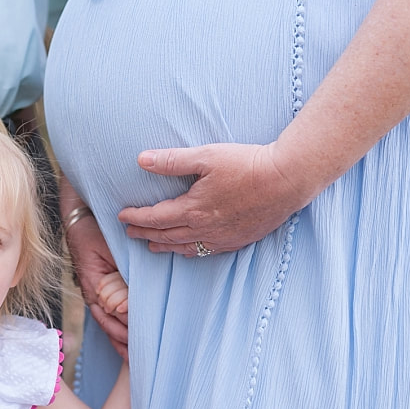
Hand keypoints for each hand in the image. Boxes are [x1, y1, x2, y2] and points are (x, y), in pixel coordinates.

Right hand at [64, 213, 128, 360]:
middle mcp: (93, 292)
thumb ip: (122, 271)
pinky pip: (110, 312)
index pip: (109, 315)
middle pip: (108, 324)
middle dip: (123, 343)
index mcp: (93, 285)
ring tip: (136, 358)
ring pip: (109, 322)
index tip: (140, 341)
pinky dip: (120, 326)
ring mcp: (96, 291)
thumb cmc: (94, 229)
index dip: (124, 330)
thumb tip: (133, 298)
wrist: (81, 217)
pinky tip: (130, 337)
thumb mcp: (110, 247)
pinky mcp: (101, 287)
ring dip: (122, 339)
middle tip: (141, 360)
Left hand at [118, 142, 310, 256]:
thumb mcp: (206, 156)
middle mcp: (205, 229)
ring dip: (165, 246)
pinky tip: (187, 250)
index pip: (155, 218)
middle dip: (145, 233)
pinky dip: (190, 252)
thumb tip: (141, 160)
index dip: (136, 218)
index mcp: (193, 209)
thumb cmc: (247, 164)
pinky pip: (206, 252)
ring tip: (151, 246)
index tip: (122, 216)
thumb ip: (172, 160)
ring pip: (185, 247)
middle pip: (166, 235)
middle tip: (129, 232)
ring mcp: (222, 237)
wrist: (287, 180)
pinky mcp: (239, 240)